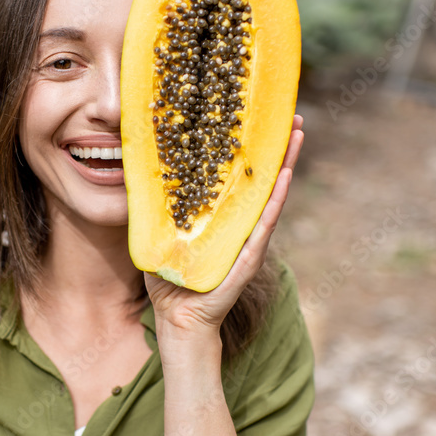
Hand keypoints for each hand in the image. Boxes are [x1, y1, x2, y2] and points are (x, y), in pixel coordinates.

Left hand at [145, 115, 303, 334]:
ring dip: (286, 164)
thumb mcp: (156, 234)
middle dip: (276, 148)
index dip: (247, 150)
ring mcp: (247, 239)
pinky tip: (286, 175)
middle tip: (291, 115)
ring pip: (271, 195)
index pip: (236, 177)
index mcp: (218, 217)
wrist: (178, 320)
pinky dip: (276, 200)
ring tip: (298, 134)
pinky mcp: (249, 257)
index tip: (254, 120)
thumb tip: (136, 178)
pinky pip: (264, 224)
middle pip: (261, 179)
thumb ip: (153, 210)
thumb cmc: (169, 281)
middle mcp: (238, 224)